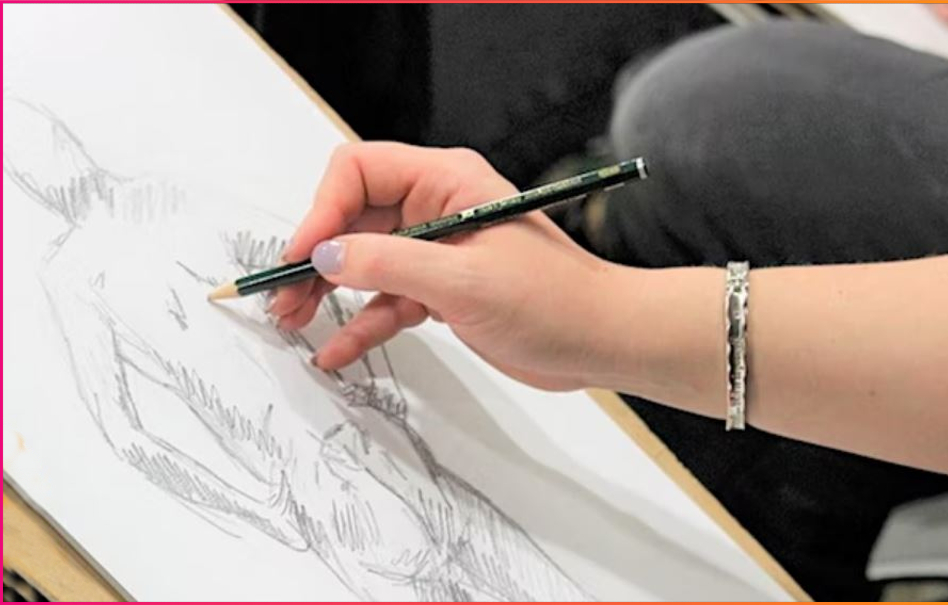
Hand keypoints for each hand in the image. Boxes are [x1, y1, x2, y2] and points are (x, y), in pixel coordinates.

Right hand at [271, 143, 617, 390]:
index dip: (323, 210)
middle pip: (353, 218)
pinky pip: (386, 300)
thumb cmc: (555, 301)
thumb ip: (390, 265)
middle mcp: (437, 208)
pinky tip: (334, 350)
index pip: (360, 172)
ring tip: (292, 322)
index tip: (304, 256)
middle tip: (283, 298)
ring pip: (365, 262)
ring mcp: (438, 251)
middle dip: (316, 255)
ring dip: (328, 291)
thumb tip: (326, 256)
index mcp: (447, 181)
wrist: (603, 341)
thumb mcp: (465, 281)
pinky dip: (360, 322)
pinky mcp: (443, 290)